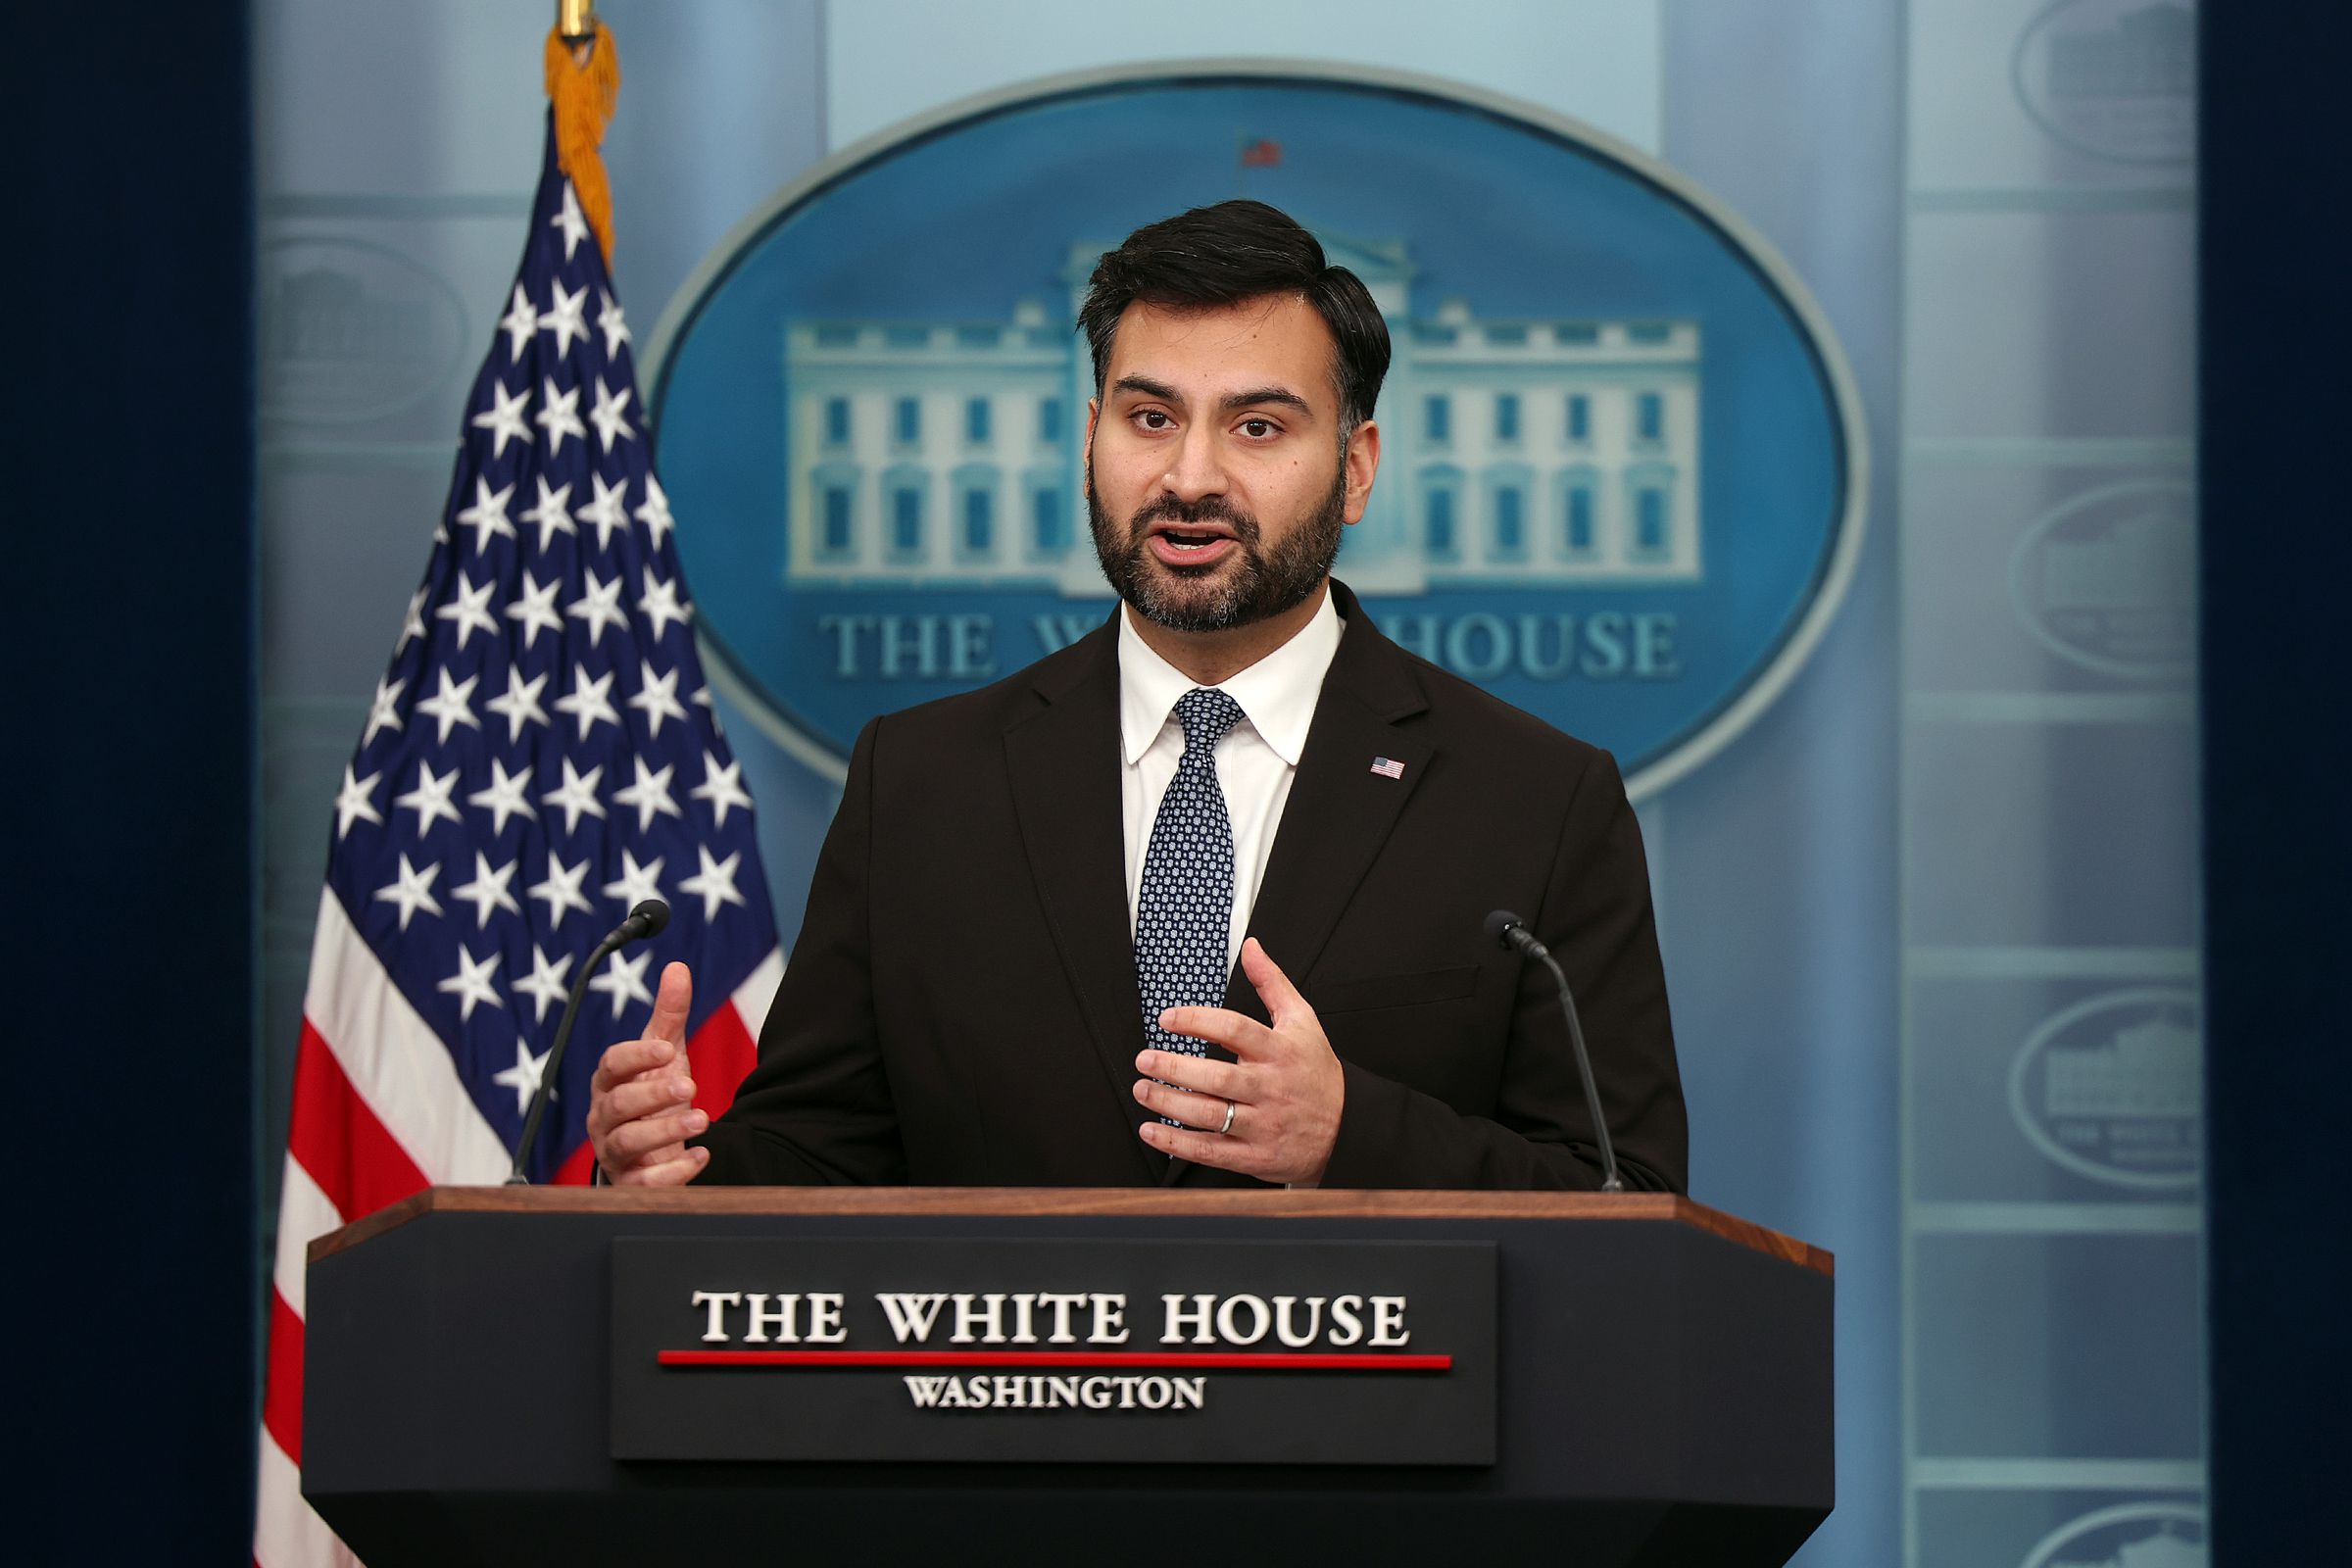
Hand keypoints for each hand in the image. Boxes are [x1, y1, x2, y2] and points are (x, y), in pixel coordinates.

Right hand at [585, 961, 709, 1185]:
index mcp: (610, 1083)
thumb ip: (669, 1016)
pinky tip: (701, 1157)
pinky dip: (671, 1173)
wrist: (650, 1151)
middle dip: (653, 1095)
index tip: (667, 1049)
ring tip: (703, 1120)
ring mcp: (614, 1153)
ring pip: (626, 1143)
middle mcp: (604, 1118)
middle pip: (619, 1105)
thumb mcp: (663, 1056)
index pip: (612, 1065)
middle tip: (691, 1086)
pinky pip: (643, 1183)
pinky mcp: (631, 1183)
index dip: (636, 1056)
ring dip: (665, 1131)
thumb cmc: (651, 1097)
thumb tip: (677, 968)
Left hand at [1133, 938, 1343, 1185]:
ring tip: (1143, 1090)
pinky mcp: (1256, 1155)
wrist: (1349, 1128)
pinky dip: (1177, 1143)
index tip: (1168, 1019)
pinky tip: (1153, 1131)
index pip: (1234, 1030)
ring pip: (1210, 1114)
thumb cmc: (1317, 1073)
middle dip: (1174, 1067)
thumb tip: (1251, 948)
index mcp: (1279, 1051)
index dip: (1196, 1021)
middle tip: (1145, 1059)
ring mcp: (1263, 1124)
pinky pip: (1211, 1150)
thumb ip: (1272, 983)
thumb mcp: (1303, 1021)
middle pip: (1216, 1076)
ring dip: (1169, 1102)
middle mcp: (1270, 1087)